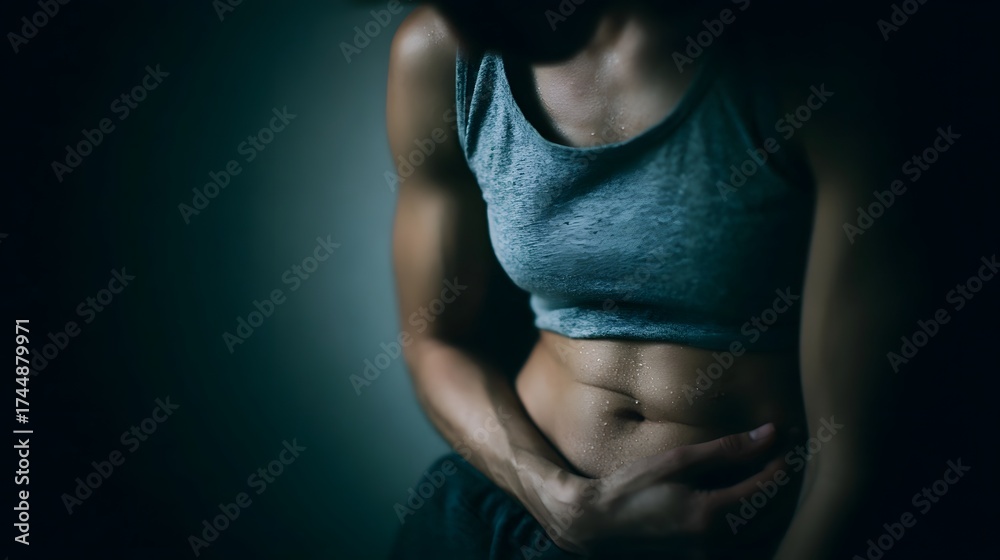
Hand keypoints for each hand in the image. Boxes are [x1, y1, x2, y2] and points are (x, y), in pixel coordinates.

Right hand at [511, 423, 791, 556]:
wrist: (597, 523)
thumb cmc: (632, 486)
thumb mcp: (678, 460)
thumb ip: (726, 449)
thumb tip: (768, 434)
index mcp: (711, 515)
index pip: (765, 489)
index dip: (781, 465)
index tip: (789, 443)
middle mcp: (717, 542)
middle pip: (773, 516)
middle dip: (786, 486)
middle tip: (790, 458)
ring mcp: (711, 557)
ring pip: (765, 535)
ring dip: (777, 508)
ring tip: (777, 480)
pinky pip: (746, 546)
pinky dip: (759, 526)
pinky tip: (753, 506)